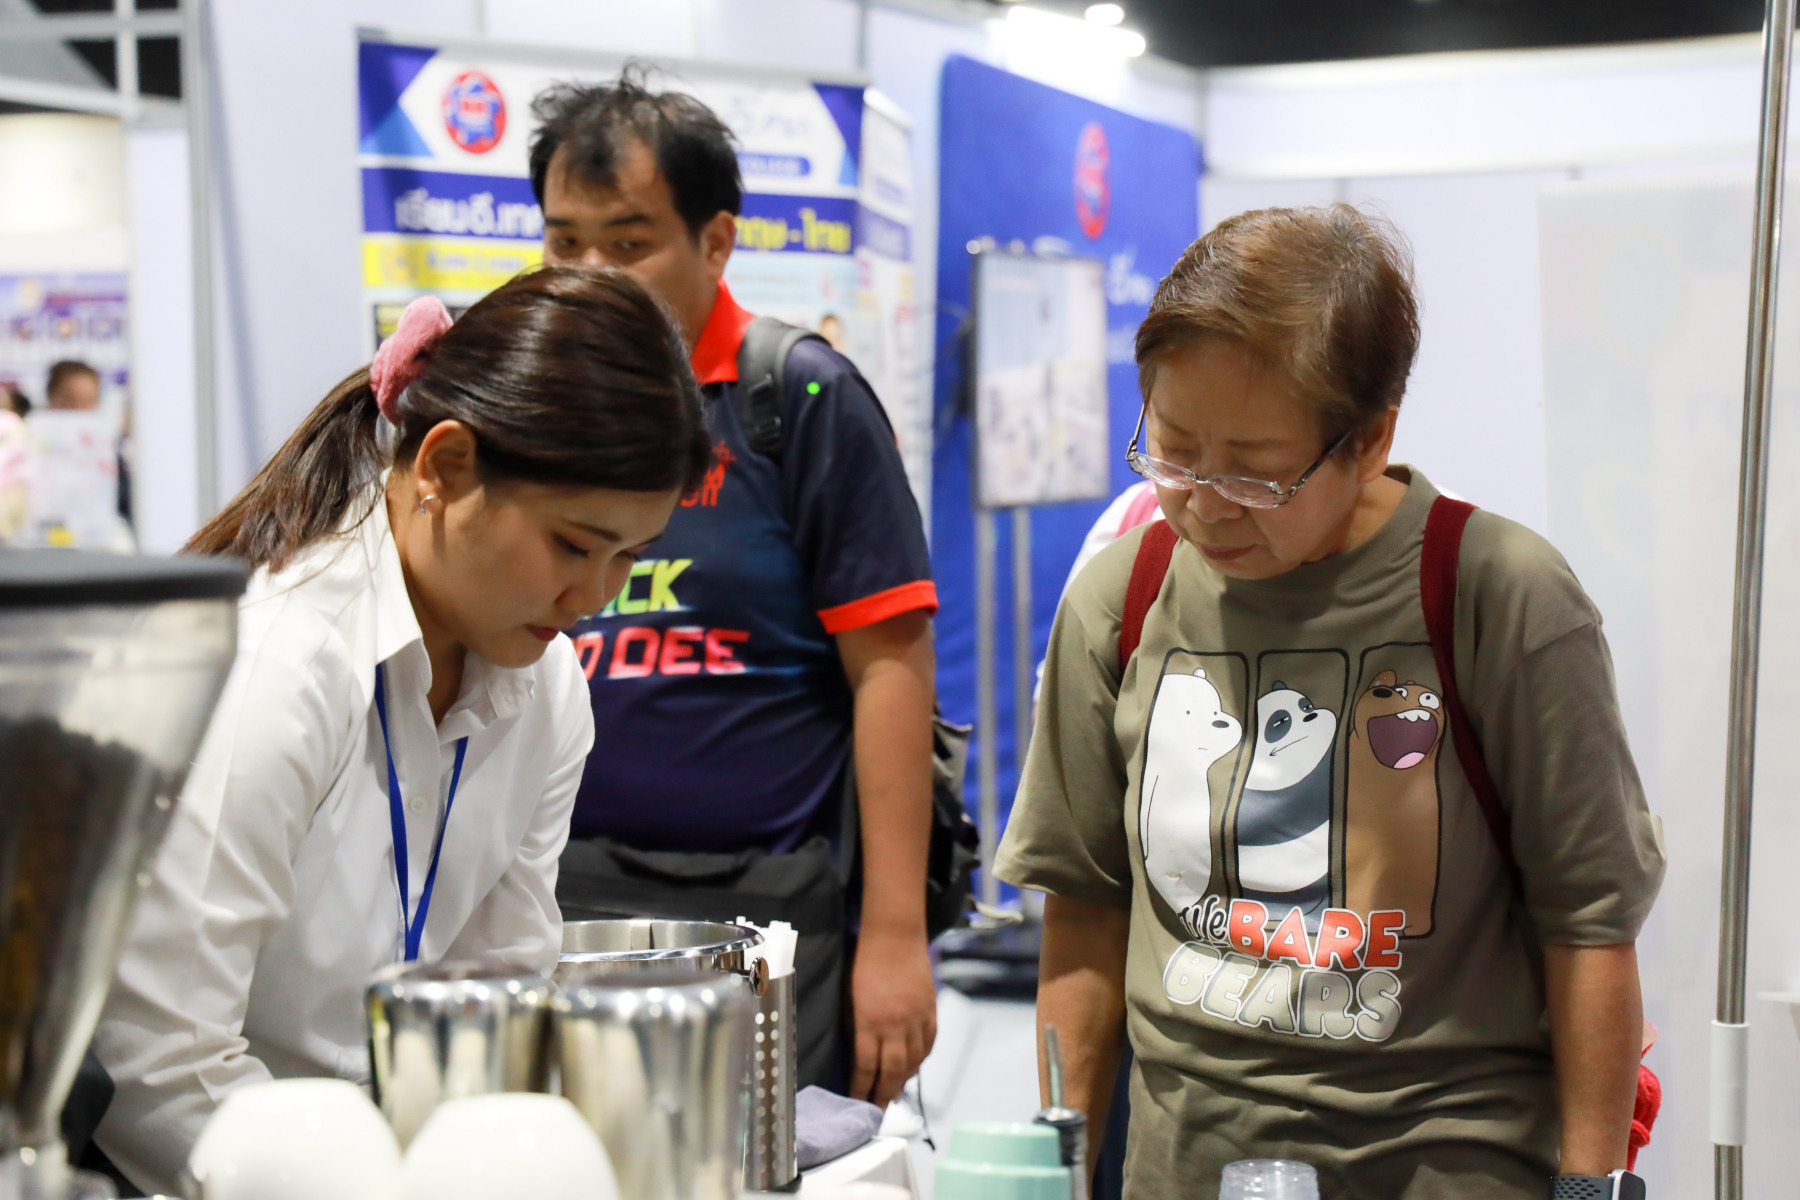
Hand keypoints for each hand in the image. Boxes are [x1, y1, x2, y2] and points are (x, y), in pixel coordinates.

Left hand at [849, 926, 937, 1106]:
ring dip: (904, 1081)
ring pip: (914, 1061)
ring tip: (894, 1094)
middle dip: (884, 1094)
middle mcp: (896, 1025)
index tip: (857, 1103)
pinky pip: (929, 1043)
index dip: (862, 1089)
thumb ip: (856, 1028)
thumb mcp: (850, 998)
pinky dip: (922, 1059)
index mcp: (870, 1021)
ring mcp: (917, 1018)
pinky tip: (914, 1068)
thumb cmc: (864, 963)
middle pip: (893, 1070)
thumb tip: (859, 1056)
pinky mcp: (930, 1010)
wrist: (894, 936)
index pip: (866, 1066)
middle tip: (878, 1111)